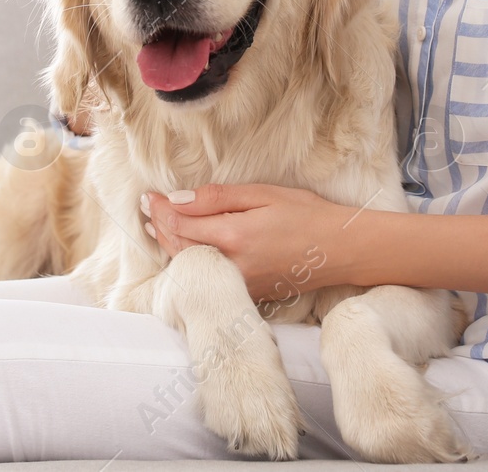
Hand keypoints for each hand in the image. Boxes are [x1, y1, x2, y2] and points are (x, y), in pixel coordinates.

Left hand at [141, 183, 351, 301]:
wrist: (340, 250)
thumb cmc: (306, 215)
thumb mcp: (263, 194)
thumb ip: (218, 198)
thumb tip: (178, 199)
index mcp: (234, 237)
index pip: (181, 224)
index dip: (160, 209)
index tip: (149, 196)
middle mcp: (231, 266)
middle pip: (179, 247)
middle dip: (159, 226)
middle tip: (147, 207)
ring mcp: (239, 284)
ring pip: (190, 265)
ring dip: (169, 245)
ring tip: (155, 226)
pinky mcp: (247, 294)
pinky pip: (208, 277)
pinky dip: (190, 260)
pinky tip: (185, 247)